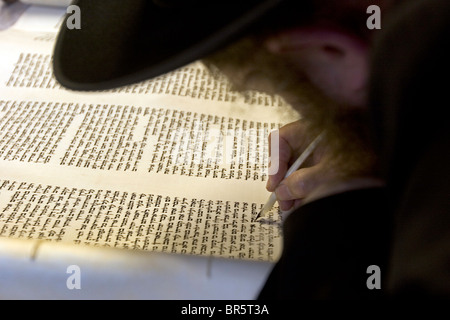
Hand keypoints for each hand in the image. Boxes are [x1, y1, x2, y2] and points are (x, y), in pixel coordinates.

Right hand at [266, 120, 383, 210]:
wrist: (384, 179)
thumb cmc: (361, 170)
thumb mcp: (326, 177)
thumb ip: (300, 183)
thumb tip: (281, 192)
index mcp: (316, 129)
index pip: (282, 138)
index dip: (275, 161)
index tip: (275, 183)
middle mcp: (316, 137)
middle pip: (287, 154)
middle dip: (282, 178)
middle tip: (280, 199)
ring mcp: (322, 151)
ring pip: (297, 166)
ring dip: (291, 186)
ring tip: (291, 205)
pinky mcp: (328, 163)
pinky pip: (308, 173)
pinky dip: (303, 188)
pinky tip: (302, 202)